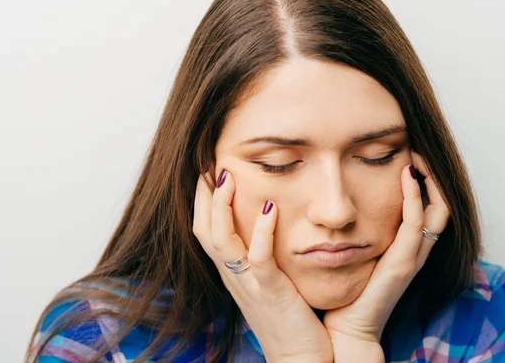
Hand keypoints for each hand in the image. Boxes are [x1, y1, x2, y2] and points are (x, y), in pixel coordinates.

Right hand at [192, 169, 333, 362]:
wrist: (301, 359)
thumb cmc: (290, 318)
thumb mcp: (267, 281)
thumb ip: (261, 254)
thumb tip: (267, 222)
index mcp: (231, 272)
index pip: (205, 229)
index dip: (203, 199)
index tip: (209, 169)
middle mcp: (232, 276)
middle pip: (203, 229)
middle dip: (204, 195)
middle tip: (211, 162)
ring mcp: (248, 284)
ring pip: (220, 240)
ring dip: (222, 206)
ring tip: (228, 176)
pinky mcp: (270, 292)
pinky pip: (258, 258)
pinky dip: (261, 231)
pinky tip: (269, 207)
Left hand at [323, 151, 450, 343]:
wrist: (344, 329)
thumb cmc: (345, 293)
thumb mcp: (356, 254)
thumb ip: (356, 232)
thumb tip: (338, 204)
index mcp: (404, 248)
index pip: (427, 208)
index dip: (425, 182)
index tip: (409, 155)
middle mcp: (414, 251)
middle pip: (439, 205)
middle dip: (433, 176)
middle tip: (419, 149)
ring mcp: (412, 258)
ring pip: (436, 211)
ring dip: (430, 180)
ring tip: (418, 155)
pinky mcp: (402, 264)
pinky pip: (416, 224)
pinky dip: (415, 198)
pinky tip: (406, 176)